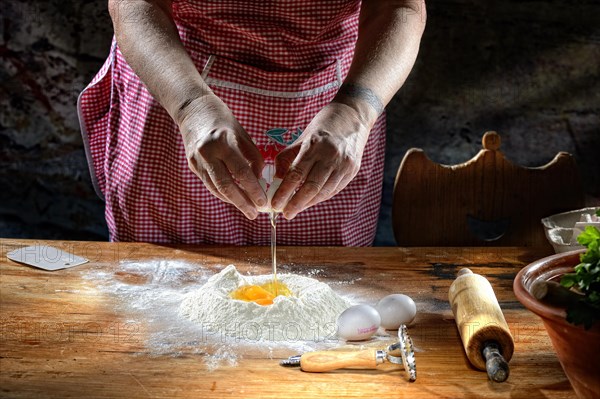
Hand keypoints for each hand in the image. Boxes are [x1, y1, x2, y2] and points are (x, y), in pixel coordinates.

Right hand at [179, 95, 266, 218]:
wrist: (192, 110)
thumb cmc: (223, 120)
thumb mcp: (242, 134)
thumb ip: (252, 157)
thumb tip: (259, 180)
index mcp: (224, 142)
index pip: (241, 172)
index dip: (253, 190)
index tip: (263, 202)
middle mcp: (208, 152)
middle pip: (226, 186)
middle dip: (242, 202)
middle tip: (254, 213)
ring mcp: (197, 160)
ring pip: (216, 188)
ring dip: (233, 201)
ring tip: (247, 209)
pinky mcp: (192, 165)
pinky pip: (210, 184)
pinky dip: (223, 193)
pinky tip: (234, 198)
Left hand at [271, 103, 370, 218]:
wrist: (353, 116)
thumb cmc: (323, 126)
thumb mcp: (302, 137)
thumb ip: (288, 158)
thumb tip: (277, 180)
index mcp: (315, 145)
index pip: (296, 174)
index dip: (285, 192)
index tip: (275, 204)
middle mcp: (331, 156)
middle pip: (311, 187)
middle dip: (296, 203)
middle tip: (285, 213)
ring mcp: (344, 164)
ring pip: (324, 191)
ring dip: (308, 203)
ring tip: (295, 209)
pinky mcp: (352, 170)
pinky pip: (334, 189)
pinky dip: (320, 197)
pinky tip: (310, 201)